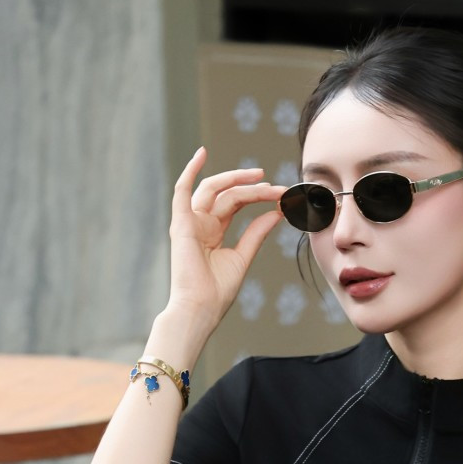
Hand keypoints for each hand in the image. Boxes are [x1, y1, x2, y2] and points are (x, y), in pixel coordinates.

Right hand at [167, 147, 285, 329]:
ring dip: (235, 179)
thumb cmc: (217, 292)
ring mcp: (189, 222)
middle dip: (253, 188)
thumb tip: (276, 213)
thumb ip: (256, 234)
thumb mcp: (242, 258)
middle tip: (277, 187)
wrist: (200, 309)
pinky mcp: (180, 224)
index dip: (258, 197)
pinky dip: (190, 170)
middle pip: (228, 195)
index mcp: (212, 233)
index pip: (236, 204)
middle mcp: (200, 224)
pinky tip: (201, 154)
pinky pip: (181, 190)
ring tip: (259, 176)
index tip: (281, 196)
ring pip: (213, 189)